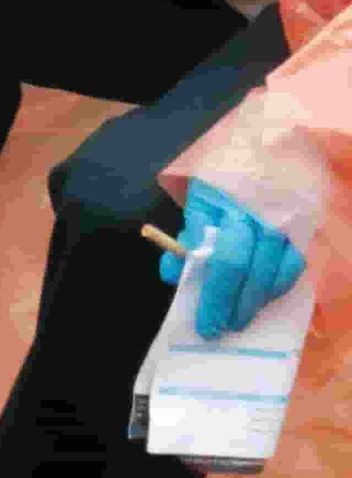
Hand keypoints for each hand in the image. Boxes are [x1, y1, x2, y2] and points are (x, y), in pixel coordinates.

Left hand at [160, 179, 306, 339]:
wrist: (264, 148)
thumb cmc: (223, 180)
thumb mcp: (197, 202)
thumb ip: (187, 238)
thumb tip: (175, 277)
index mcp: (222, 202)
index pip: (221, 260)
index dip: (212, 296)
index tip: (203, 323)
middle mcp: (258, 212)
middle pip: (246, 269)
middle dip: (230, 305)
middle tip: (218, 330)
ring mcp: (285, 219)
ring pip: (275, 272)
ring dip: (255, 301)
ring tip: (238, 318)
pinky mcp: (303, 226)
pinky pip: (295, 265)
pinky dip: (278, 286)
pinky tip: (262, 298)